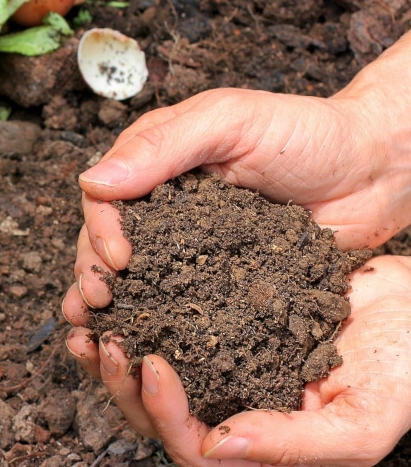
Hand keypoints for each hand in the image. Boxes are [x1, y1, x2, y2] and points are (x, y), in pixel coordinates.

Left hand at [65, 255, 410, 466]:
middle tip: (104, 340)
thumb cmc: (405, 369)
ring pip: (153, 375)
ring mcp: (225, 371)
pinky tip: (120, 290)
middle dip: (122, 383)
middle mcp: (235, 414)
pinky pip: (168, 327)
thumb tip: (215, 443)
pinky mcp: (220, 328)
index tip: (151, 363)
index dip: (164, 412)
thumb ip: (294, 443)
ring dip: (116, 352)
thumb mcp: (363, 420)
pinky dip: (139, 313)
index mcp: (264, 452)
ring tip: (89, 319)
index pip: (195, 449)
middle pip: (159, 416)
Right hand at [66, 29, 410, 318]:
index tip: (118, 258)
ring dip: (113, 304)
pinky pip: (179, 302)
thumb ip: (163, 146)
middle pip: (107, 241)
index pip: (104, 197)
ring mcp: (189, 245)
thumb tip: (92, 181)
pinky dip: (156, 322)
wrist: (374, 171)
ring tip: (100, 333)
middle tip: (99, 302)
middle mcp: (163, 206)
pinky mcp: (217, 280)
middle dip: (93, 272)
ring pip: (135, 277)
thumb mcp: (230, 121)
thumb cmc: (307, 132)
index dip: (100, 229)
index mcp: (155, 162)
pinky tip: (142, 344)